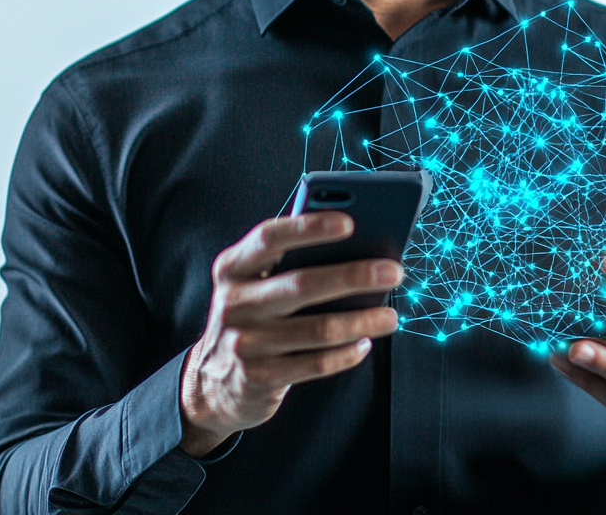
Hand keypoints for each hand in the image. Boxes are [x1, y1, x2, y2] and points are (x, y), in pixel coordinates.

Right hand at [179, 213, 402, 456]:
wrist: (212, 382)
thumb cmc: (252, 314)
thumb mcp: (255, 282)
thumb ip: (289, 261)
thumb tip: (356, 247)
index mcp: (233, 267)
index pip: (269, 236)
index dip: (309, 227)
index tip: (350, 222)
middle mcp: (234, 302)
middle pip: (302, 284)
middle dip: (353, 275)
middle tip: (394, 270)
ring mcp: (244, 343)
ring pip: (318, 329)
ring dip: (362, 321)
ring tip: (391, 316)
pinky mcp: (259, 378)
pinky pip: (315, 364)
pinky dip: (346, 353)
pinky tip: (365, 343)